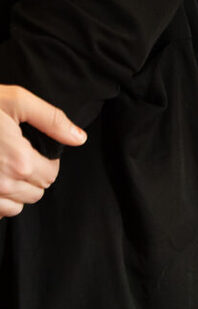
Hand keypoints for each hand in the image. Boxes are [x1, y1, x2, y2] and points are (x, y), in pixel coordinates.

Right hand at [0, 85, 84, 218]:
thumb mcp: (16, 101)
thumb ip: (52, 120)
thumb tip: (79, 138)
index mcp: (19, 161)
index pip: (51, 175)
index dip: (47, 162)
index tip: (35, 150)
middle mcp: (2, 185)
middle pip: (35, 193)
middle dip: (33, 176)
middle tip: (18, 157)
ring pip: (14, 207)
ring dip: (15, 192)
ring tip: (4, 168)